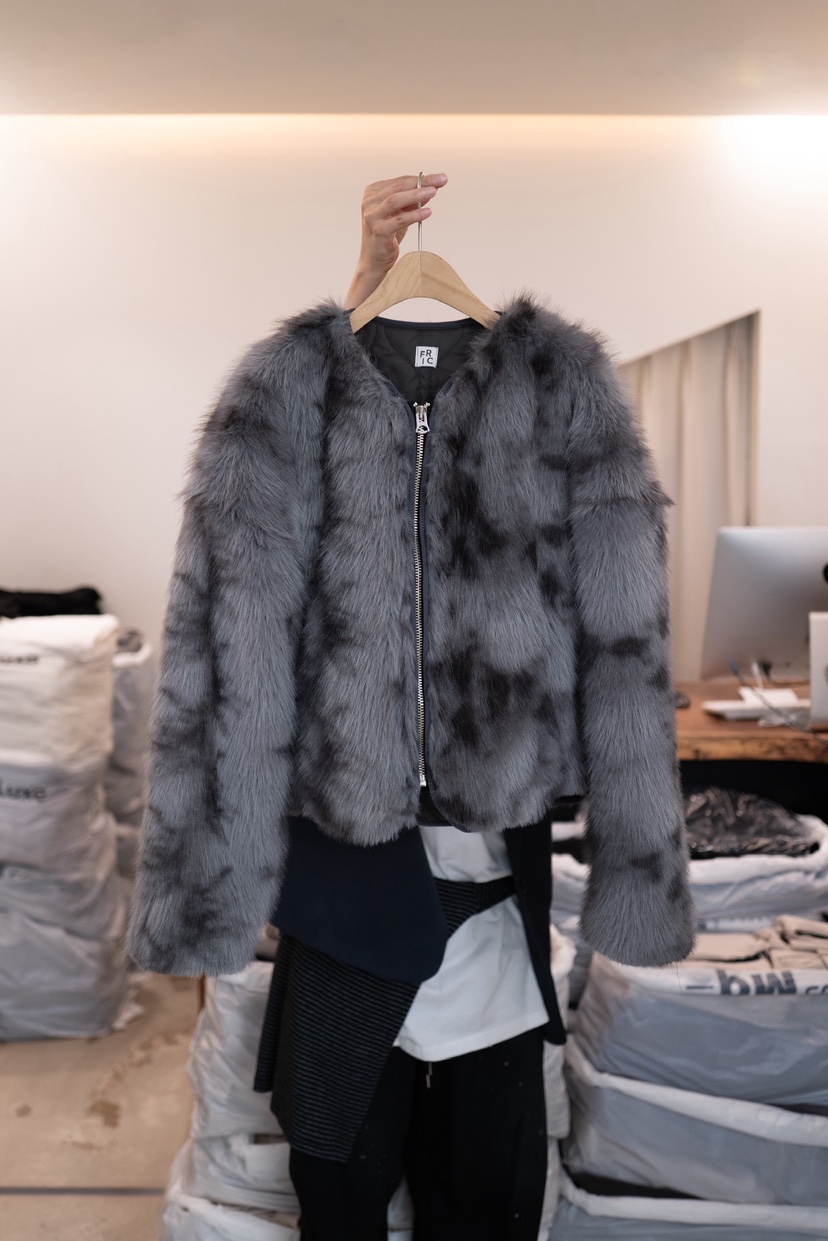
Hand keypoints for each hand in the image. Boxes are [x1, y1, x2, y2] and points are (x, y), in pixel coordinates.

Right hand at [345, 173, 447, 308]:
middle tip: (441, 180)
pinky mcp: (378, 230)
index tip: (440, 178)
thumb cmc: (388, 235)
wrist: (374, 261)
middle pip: (398, 187)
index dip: (420, 178)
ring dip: (417, 195)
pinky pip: (399, 220)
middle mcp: (369, 202)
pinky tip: (428, 212)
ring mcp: (371, 216)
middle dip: (422, 183)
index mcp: (373, 193)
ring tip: (434, 192)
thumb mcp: (401, 214)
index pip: (400, 181)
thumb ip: (413, 201)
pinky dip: (415, 215)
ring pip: (395, 200)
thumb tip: (432, 188)